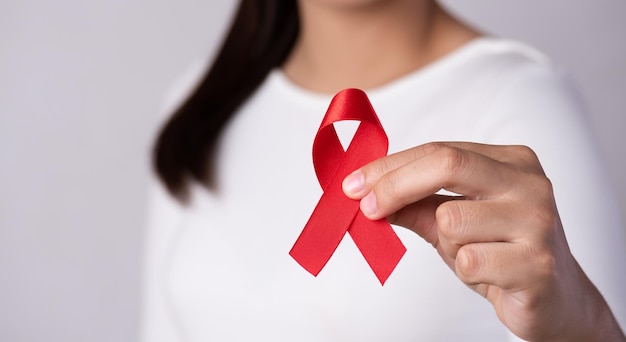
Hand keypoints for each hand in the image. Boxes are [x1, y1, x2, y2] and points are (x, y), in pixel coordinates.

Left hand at [342, 142, 624, 340]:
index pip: (438, 151)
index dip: (390, 167)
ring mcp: (538, 222)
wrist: (555, 300)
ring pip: (450, 220)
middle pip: (446, 164)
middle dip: (394, 185)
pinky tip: (489, 274)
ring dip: (445, 243)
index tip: (354, 185)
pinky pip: (468, 261)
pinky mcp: (536, 264)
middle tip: (364, 207)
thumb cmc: (500, 252)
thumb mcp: (454, 222)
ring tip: (472, 253)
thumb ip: (415, 203)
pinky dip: (465, 270)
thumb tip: (365, 194)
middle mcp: (530, 183)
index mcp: (512, 161)